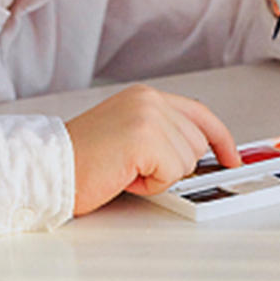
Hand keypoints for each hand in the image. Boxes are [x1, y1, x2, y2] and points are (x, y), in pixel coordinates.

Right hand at [65, 85, 242, 214]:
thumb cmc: (80, 161)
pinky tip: (124, 176)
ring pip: (187, 160)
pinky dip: (150, 185)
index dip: (221, 138)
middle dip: (171, 165)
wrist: (48, 169)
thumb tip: (195, 150)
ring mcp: (149, 117)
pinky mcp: (146, 139)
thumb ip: (160, 132)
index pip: (199, 113)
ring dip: (159, 176)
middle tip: (133, 167)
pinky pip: (172, 173)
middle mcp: (149, 100)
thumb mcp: (126, 134)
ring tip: (125, 170)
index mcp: (144, 96)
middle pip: (197, 142)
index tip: (231, 157)